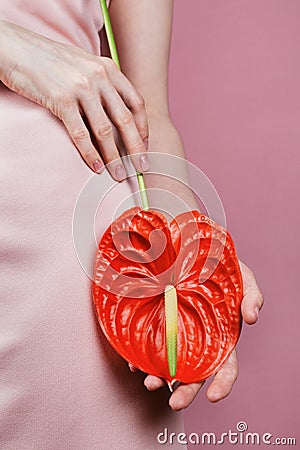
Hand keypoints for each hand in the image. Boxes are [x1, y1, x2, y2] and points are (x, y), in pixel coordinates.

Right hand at [0, 20, 148, 178]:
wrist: (15, 48)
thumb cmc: (49, 61)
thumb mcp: (84, 66)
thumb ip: (102, 85)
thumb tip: (115, 115)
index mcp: (108, 68)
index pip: (136, 103)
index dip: (143, 128)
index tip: (143, 146)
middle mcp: (99, 77)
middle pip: (126, 120)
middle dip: (136, 148)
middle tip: (141, 167)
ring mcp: (81, 89)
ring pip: (105, 131)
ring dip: (114, 158)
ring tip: (119, 174)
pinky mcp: (61, 101)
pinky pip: (81, 135)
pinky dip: (91, 155)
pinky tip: (96, 167)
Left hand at [129, 259, 262, 410]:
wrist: (193, 253)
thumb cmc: (223, 269)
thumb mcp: (243, 278)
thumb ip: (252, 296)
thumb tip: (252, 319)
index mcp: (222, 338)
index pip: (225, 368)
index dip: (222, 384)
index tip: (214, 396)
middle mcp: (199, 343)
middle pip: (194, 375)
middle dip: (185, 392)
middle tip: (174, 403)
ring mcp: (177, 336)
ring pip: (169, 365)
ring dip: (159, 378)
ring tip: (149, 381)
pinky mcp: (157, 325)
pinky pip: (148, 346)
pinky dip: (140, 357)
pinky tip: (134, 361)